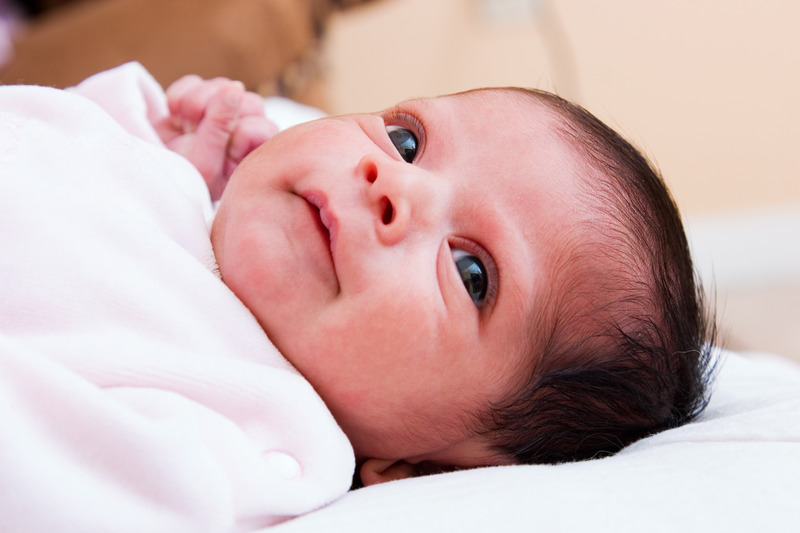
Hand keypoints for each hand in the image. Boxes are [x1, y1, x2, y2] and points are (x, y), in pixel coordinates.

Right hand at [156, 75, 277, 200]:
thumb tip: (235, 86)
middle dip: (216, 115)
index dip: (238, 134)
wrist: (153, 171)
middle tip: (195, 135)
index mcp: (256, 151)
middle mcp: (247, 127)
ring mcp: (224, 110)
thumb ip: (220, 124)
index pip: (263, 127)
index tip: (221, 153)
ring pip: (221, 86)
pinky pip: (194, 82)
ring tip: (184, 130)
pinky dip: (178, 99)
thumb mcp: (204, 161)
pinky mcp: (201, 97)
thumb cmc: (185, 177)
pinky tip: (175, 120)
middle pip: (248, 100)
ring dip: (194, 107)